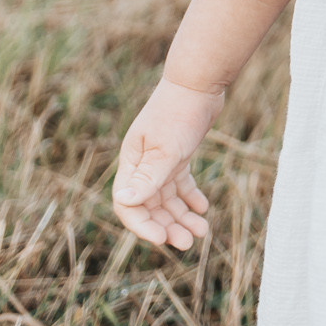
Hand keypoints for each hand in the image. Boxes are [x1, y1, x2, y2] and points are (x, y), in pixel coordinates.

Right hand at [111, 79, 221, 250]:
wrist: (199, 82)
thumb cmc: (179, 113)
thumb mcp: (166, 149)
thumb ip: (148, 177)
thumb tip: (123, 201)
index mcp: (131, 163)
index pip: (128, 204)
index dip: (143, 226)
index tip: (163, 240)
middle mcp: (142, 164)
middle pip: (149, 205)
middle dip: (167, 226)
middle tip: (189, 242)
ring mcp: (160, 159)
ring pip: (167, 197)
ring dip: (181, 216)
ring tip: (202, 231)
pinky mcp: (178, 154)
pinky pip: (180, 183)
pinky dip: (190, 197)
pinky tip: (203, 208)